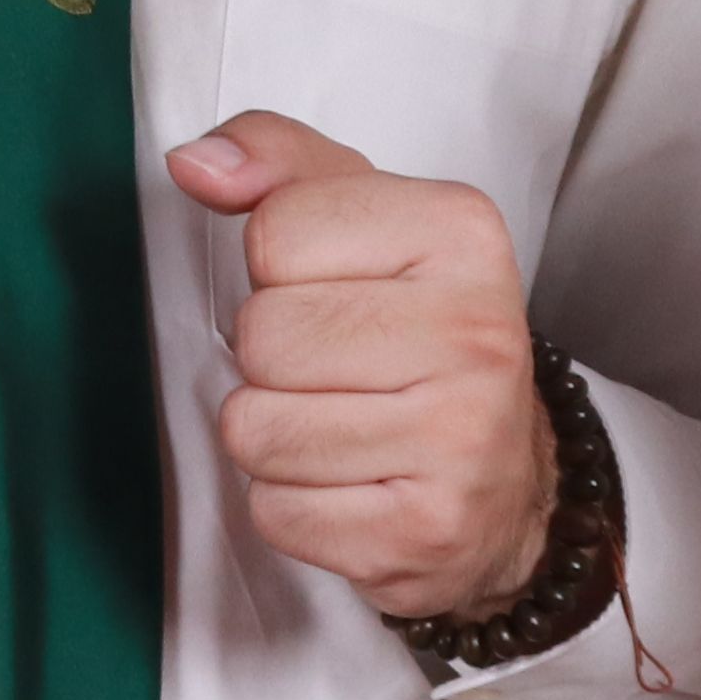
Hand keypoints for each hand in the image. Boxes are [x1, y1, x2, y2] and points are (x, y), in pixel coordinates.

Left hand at [166, 112, 556, 621]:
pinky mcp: (425, 534)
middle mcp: (476, 332)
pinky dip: (291, 505)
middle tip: (336, 368)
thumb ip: (277, 164)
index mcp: (461, 231)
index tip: (334, 287)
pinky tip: (352, 484)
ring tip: (340, 425)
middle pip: (262, 336)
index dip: (277, 266)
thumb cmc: (417, 334)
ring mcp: (460, 441)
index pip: (276, 232)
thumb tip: (194, 164)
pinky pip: (275, 513)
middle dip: (272, 357)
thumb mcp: (364, 218)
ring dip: (274, 434)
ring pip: (255, 431)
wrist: (506, 476)